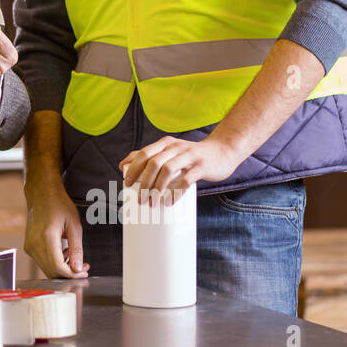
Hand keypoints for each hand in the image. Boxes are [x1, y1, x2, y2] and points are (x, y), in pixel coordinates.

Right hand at [24, 177, 88, 278]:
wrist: (41, 194)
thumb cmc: (58, 204)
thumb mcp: (74, 225)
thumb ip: (76, 249)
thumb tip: (78, 268)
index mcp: (47, 236)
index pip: (58, 267)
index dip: (72, 274)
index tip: (84, 272)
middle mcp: (35, 243)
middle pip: (52, 272)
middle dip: (69, 273)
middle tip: (82, 267)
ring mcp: (29, 246)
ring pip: (46, 269)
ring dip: (62, 269)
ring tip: (73, 256)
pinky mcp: (28, 246)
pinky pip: (42, 262)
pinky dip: (54, 263)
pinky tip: (62, 252)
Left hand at [119, 136, 242, 204]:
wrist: (222, 151)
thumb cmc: (191, 155)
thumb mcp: (171, 151)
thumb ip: (151, 155)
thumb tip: (123, 164)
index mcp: (165, 143)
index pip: (144, 153)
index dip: (133, 168)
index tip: (127, 183)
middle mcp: (176, 147)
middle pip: (154, 163)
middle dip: (144, 182)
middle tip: (140, 198)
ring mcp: (189, 155)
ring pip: (168, 170)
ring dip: (158, 188)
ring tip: (153, 203)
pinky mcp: (202, 166)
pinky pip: (186, 179)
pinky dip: (176, 192)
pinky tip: (170, 201)